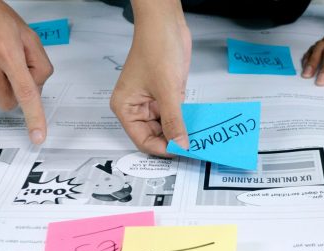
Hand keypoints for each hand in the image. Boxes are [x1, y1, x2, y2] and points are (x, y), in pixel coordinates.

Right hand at [111, 0, 190, 156]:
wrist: (166, 24)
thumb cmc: (156, 48)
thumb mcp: (167, 90)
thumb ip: (173, 120)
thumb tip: (180, 145)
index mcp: (126, 107)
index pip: (142, 139)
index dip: (161, 148)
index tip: (181, 153)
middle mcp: (137, 107)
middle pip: (154, 135)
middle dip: (172, 141)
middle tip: (193, 148)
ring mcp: (152, 101)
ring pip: (166, 126)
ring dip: (180, 132)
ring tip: (197, 139)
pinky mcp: (166, 94)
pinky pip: (175, 114)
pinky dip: (185, 120)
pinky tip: (197, 126)